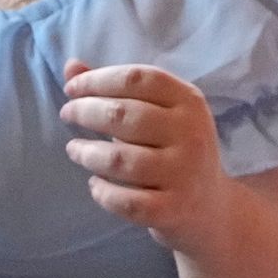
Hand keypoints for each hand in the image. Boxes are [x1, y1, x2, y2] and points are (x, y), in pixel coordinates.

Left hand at [61, 63, 239, 252]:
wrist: (210, 207)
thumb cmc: (173, 151)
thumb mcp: (157, 115)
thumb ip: (116, 91)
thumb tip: (71, 67)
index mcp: (190, 102)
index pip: (138, 79)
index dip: (98, 80)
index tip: (71, 89)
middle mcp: (192, 135)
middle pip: (124, 115)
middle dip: (85, 111)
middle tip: (67, 114)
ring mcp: (184, 174)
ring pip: (120, 160)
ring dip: (87, 153)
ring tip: (74, 150)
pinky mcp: (173, 210)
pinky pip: (125, 201)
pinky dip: (102, 192)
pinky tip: (95, 185)